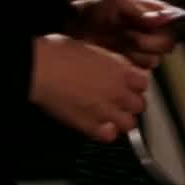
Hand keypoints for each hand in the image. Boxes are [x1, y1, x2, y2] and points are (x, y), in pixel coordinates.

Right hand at [30, 36, 149, 142]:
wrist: (40, 68)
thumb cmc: (58, 53)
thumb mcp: (90, 48)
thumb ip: (107, 61)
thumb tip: (108, 65)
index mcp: (121, 69)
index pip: (144, 82)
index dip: (134, 84)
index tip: (128, 84)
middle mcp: (118, 91)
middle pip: (140, 104)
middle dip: (130, 103)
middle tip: (119, 101)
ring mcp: (106, 110)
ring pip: (129, 123)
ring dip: (121, 120)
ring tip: (111, 116)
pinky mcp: (90, 125)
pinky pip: (108, 136)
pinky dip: (105, 133)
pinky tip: (98, 126)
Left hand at [69, 0, 184, 69]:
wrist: (72, 30)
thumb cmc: (94, 10)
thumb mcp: (117, 3)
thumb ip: (142, 11)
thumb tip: (166, 17)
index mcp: (152, 11)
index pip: (180, 19)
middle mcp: (152, 30)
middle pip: (169, 42)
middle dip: (151, 42)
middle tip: (130, 35)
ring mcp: (142, 48)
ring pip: (156, 58)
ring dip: (138, 52)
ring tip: (118, 43)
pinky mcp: (133, 64)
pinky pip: (143, 69)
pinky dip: (131, 63)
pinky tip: (117, 55)